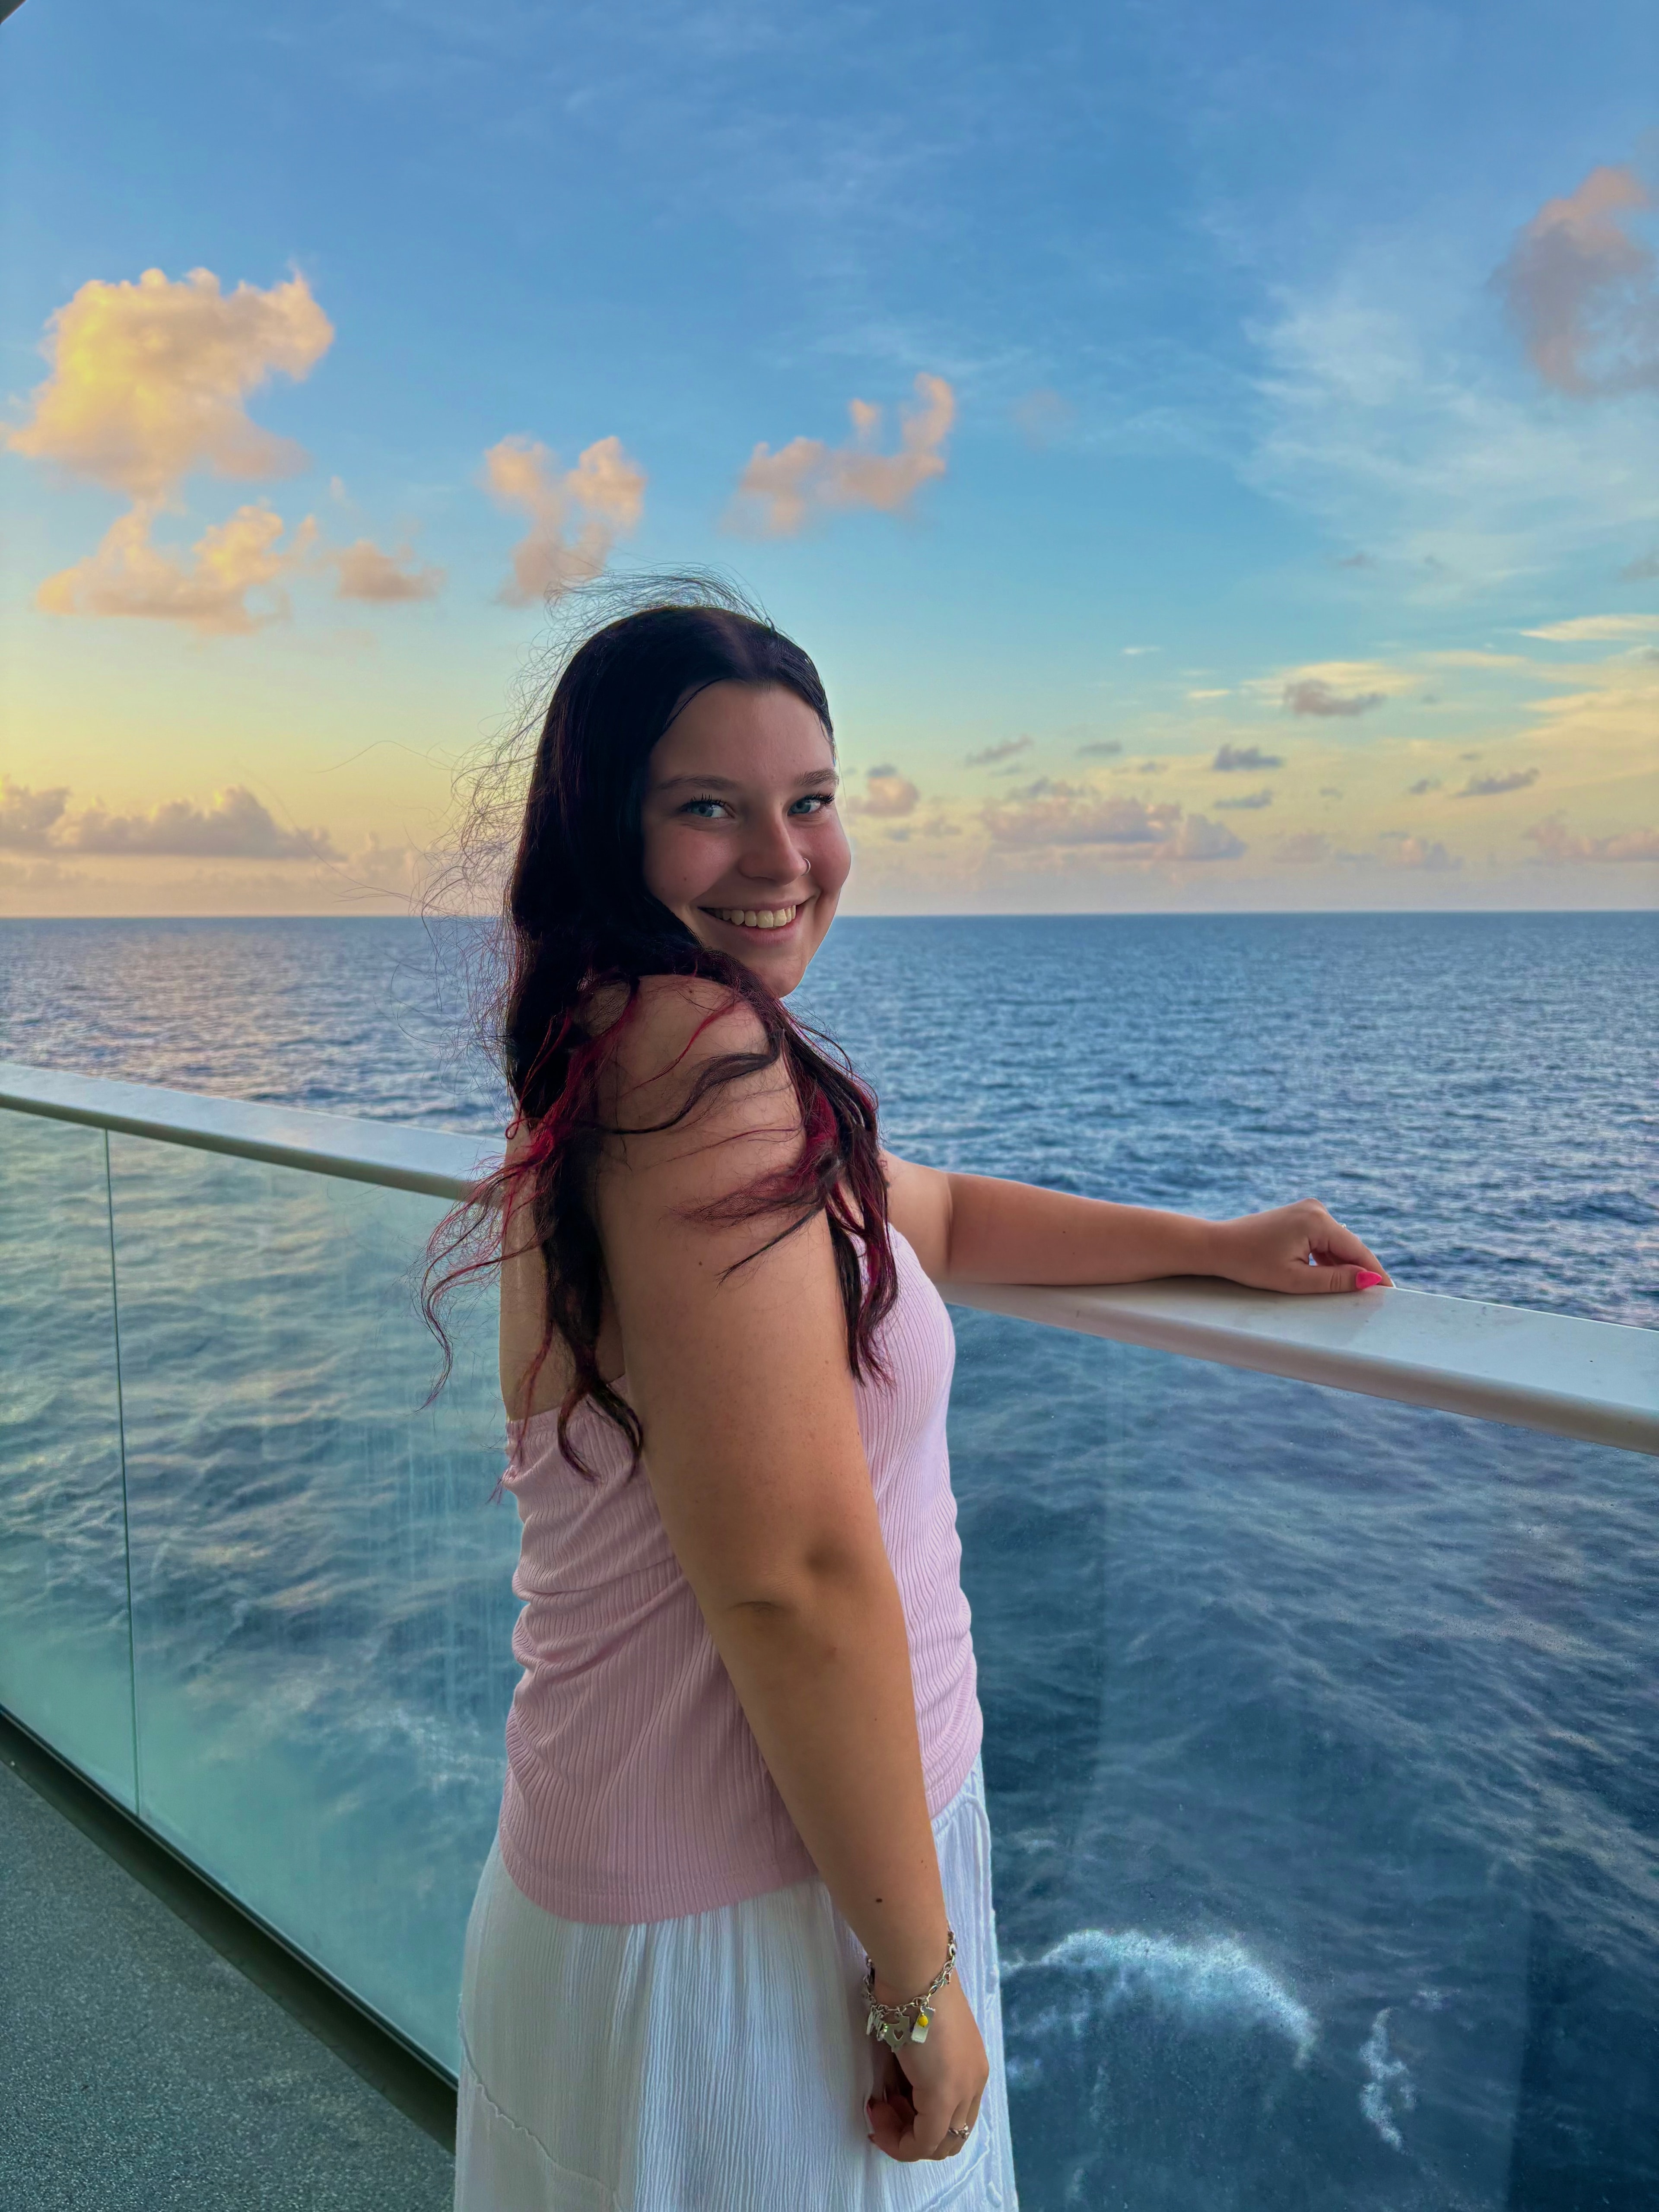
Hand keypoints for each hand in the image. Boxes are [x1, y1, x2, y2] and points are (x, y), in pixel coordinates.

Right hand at [865, 1974, 988, 2162]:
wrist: (916, 1972)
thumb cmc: (913, 1992)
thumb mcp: (922, 2039)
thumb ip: (919, 2067)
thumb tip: (899, 2086)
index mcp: (973, 2067)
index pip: (954, 2117)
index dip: (920, 2121)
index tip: (887, 2104)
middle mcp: (974, 2083)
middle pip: (950, 2137)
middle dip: (913, 2134)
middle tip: (884, 2110)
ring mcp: (961, 2090)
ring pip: (939, 2145)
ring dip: (904, 2138)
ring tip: (878, 2109)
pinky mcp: (942, 2095)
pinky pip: (923, 2142)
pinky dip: (898, 2140)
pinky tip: (877, 2112)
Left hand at [1209, 1200, 1392, 1295]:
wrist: (1218, 1245)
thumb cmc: (1250, 1263)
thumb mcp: (1295, 1279)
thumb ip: (1334, 1280)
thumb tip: (1370, 1280)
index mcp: (1317, 1221)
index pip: (1357, 1251)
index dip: (1375, 1273)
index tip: (1392, 1292)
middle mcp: (1316, 1209)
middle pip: (1349, 1246)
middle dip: (1360, 1270)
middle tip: (1376, 1297)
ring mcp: (1308, 1210)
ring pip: (1337, 1244)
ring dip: (1341, 1266)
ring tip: (1349, 1291)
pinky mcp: (1300, 1216)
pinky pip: (1323, 1240)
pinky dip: (1327, 1258)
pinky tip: (1325, 1276)